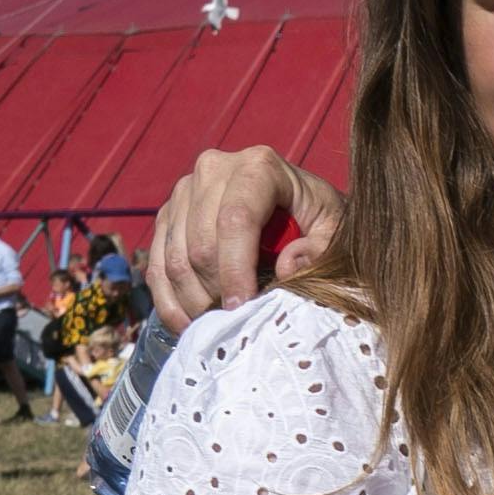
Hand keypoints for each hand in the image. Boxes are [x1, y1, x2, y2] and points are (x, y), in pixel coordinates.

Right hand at [150, 145, 338, 325]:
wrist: (295, 202)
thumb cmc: (320, 218)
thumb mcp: (336, 229)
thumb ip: (320, 249)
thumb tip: (285, 267)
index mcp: (258, 167)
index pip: (235, 221)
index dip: (236, 270)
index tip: (243, 308)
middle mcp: (214, 170)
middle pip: (201, 244)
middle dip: (217, 292)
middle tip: (238, 324)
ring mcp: (184, 191)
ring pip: (174, 258)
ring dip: (194, 302)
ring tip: (220, 327)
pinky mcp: (168, 216)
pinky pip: (157, 265)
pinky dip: (170, 301)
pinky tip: (191, 325)